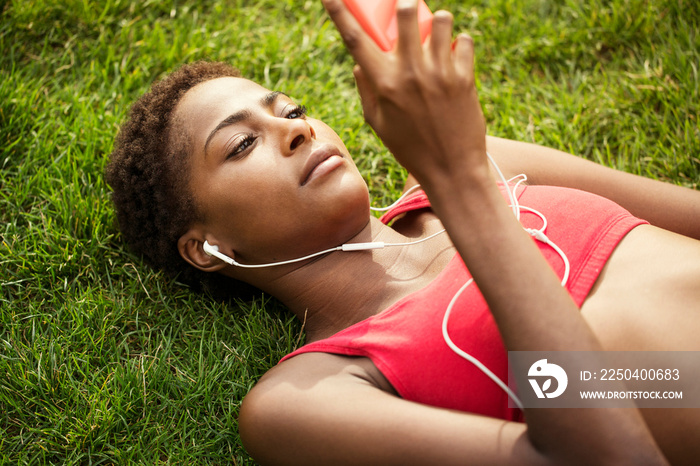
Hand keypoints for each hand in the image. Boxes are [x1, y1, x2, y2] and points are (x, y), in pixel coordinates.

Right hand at [323, 0, 490, 190]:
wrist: (452, 170)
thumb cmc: (411, 149)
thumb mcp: (378, 124)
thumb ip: (366, 90)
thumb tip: (360, 64)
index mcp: (383, 84)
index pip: (355, 38)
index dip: (339, 11)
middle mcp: (409, 73)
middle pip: (406, 12)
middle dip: (408, 5)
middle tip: (410, 14)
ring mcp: (439, 73)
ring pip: (442, 19)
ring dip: (439, 22)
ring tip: (439, 37)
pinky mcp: (464, 78)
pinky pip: (465, 41)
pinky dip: (461, 44)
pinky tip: (457, 58)